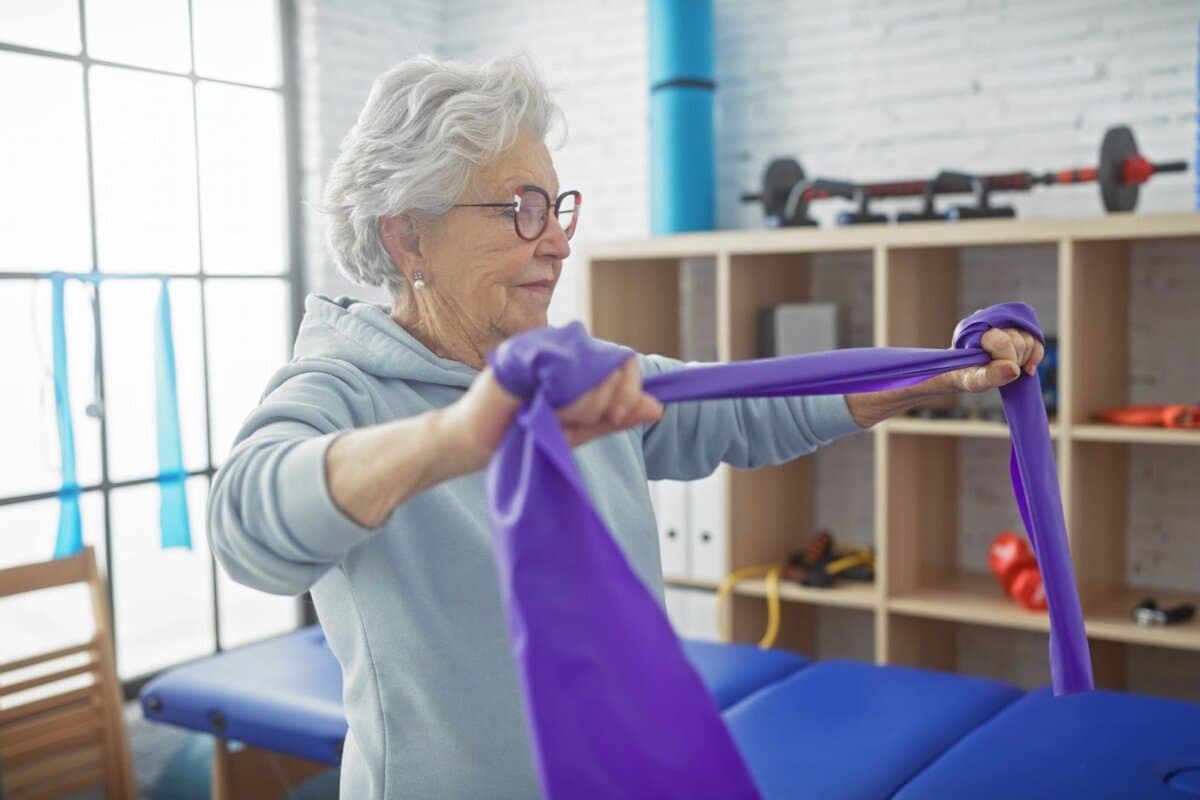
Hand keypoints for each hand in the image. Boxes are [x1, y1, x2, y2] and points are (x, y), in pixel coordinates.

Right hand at [446, 357, 663, 460]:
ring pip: (589, 367)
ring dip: (577, 403)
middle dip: (599, 405)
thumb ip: (616, 417)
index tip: (617, 417)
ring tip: (549, 414)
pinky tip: (536, 402)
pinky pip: (561, 364)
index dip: (629, 390)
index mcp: (579, 365)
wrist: (474, 444)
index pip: (624, 362)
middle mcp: (564, 349)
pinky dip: (556, 393)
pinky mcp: (524, 349)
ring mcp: (543, 345)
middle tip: (570, 421)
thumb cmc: (521, 436)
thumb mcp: (579, 432)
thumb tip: (658, 407)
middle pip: (611, 366)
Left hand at [946, 327, 1044, 392]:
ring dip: (1024, 358)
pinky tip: (1028, 368)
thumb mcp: (973, 380)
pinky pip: (1036, 339)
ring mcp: (1004, 323)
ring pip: (1030, 338)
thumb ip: (990, 375)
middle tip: (1002, 370)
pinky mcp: (1016, 328)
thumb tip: (1014, 370)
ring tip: (1008, 366)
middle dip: (1015, 360)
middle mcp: (990, 322)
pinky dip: (1036, 355)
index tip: (1000, 371)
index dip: (1007, 359)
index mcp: (974, 331)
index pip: (1002, 341)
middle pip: (1019, 340)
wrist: (964, 369)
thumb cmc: (966, 374)